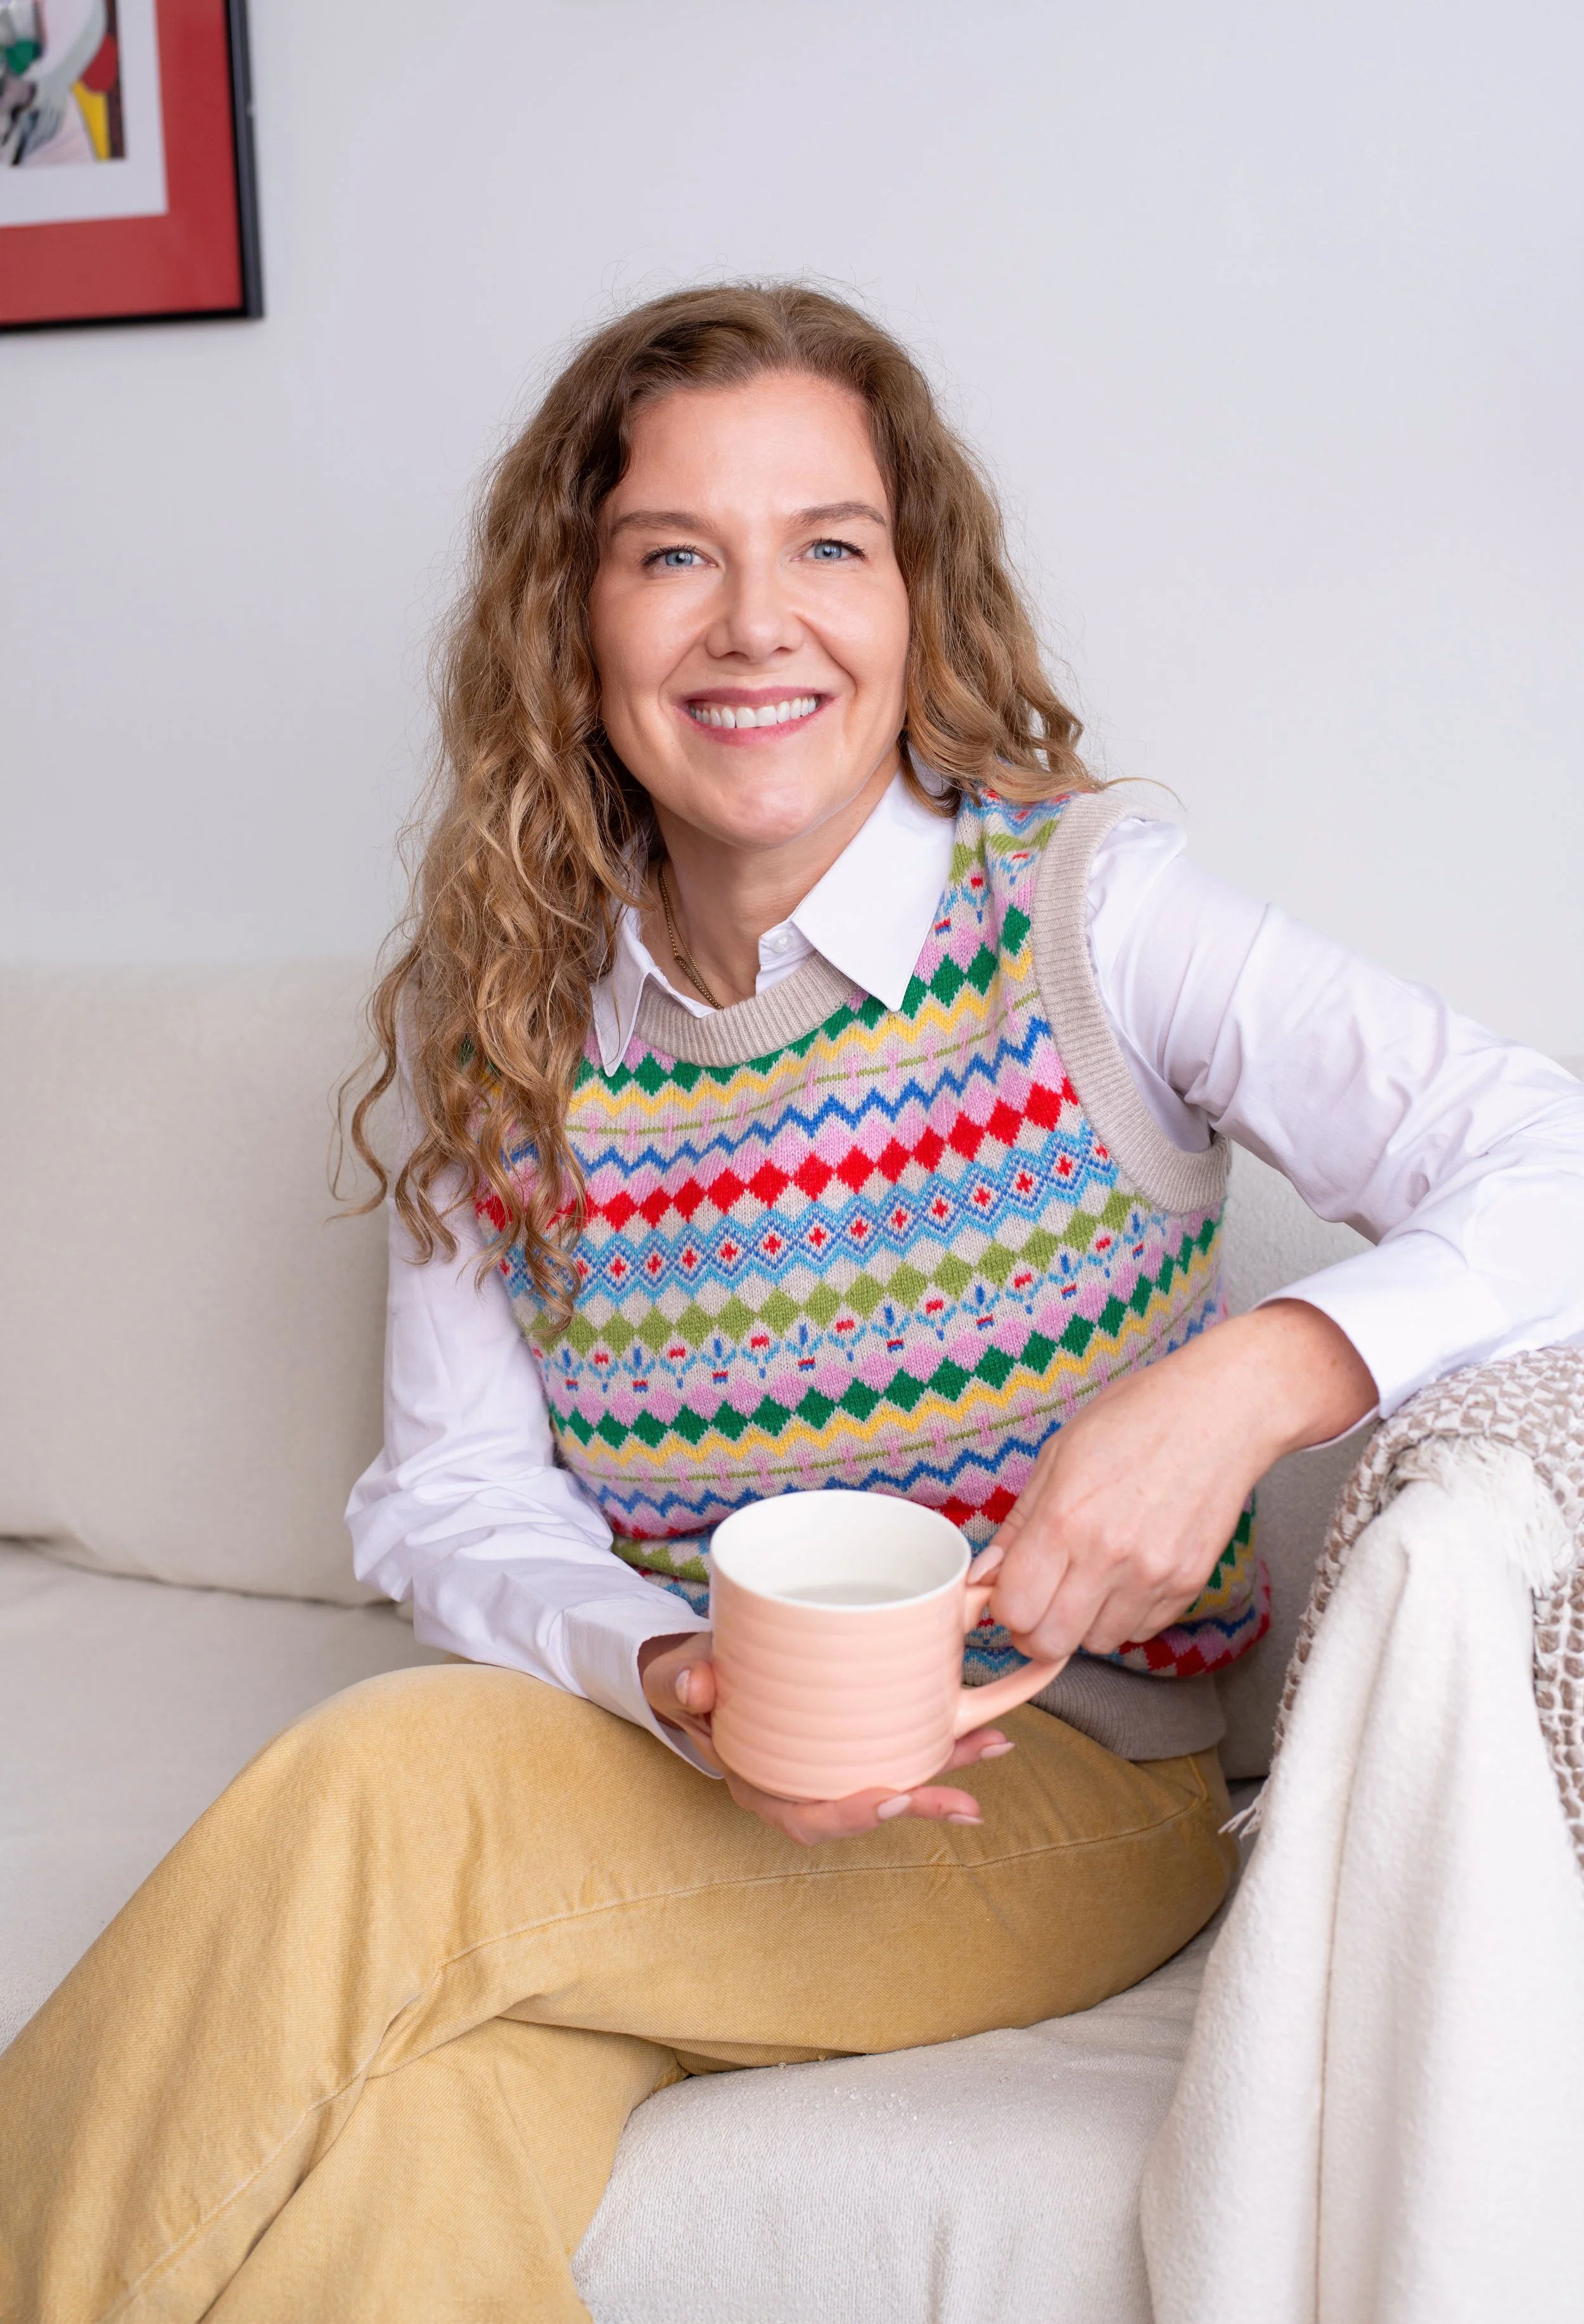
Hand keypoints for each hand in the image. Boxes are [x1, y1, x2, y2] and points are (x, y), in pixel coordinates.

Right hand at [637, 1632, 1014, 1845]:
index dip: (852, 1815)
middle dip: (919, 1805)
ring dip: (946, 1770)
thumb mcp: (684, 1680)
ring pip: (894, 1778)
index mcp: (762, 1785)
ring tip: (996, 1750)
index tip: (892, 1799)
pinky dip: (942, 1741)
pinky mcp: (854, 1739)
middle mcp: (803, 1785)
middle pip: (866, 1808)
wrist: (704, 1670)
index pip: (807, 1818)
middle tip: (964, 1802)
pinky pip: (900, 1747)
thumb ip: (689, 1685)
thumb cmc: (696, 1680)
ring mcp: (832, 1765)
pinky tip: (984, 1728)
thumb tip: (696, 1686)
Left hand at [990, 1300, 1375, 1666]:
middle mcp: (1108, 1555)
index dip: (1003, 1607)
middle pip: (1050, 1643)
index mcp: (1064, 1518)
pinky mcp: (1188, 1584)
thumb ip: (1018, 1523)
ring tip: (1090, 1579)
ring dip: (1083, 1623)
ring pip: (1096, 1644)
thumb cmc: (1135, 1419)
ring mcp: (1152, 1575)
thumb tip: (985, 1574)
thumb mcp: (1058, 1455)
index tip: (1010, 1592)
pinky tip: (1127, 1573)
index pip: (1014, 1609)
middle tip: (1040, 1602)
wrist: (1220, 1412)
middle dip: (1035, 1631)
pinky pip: (1141, 1630)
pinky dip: (1125, 1614)